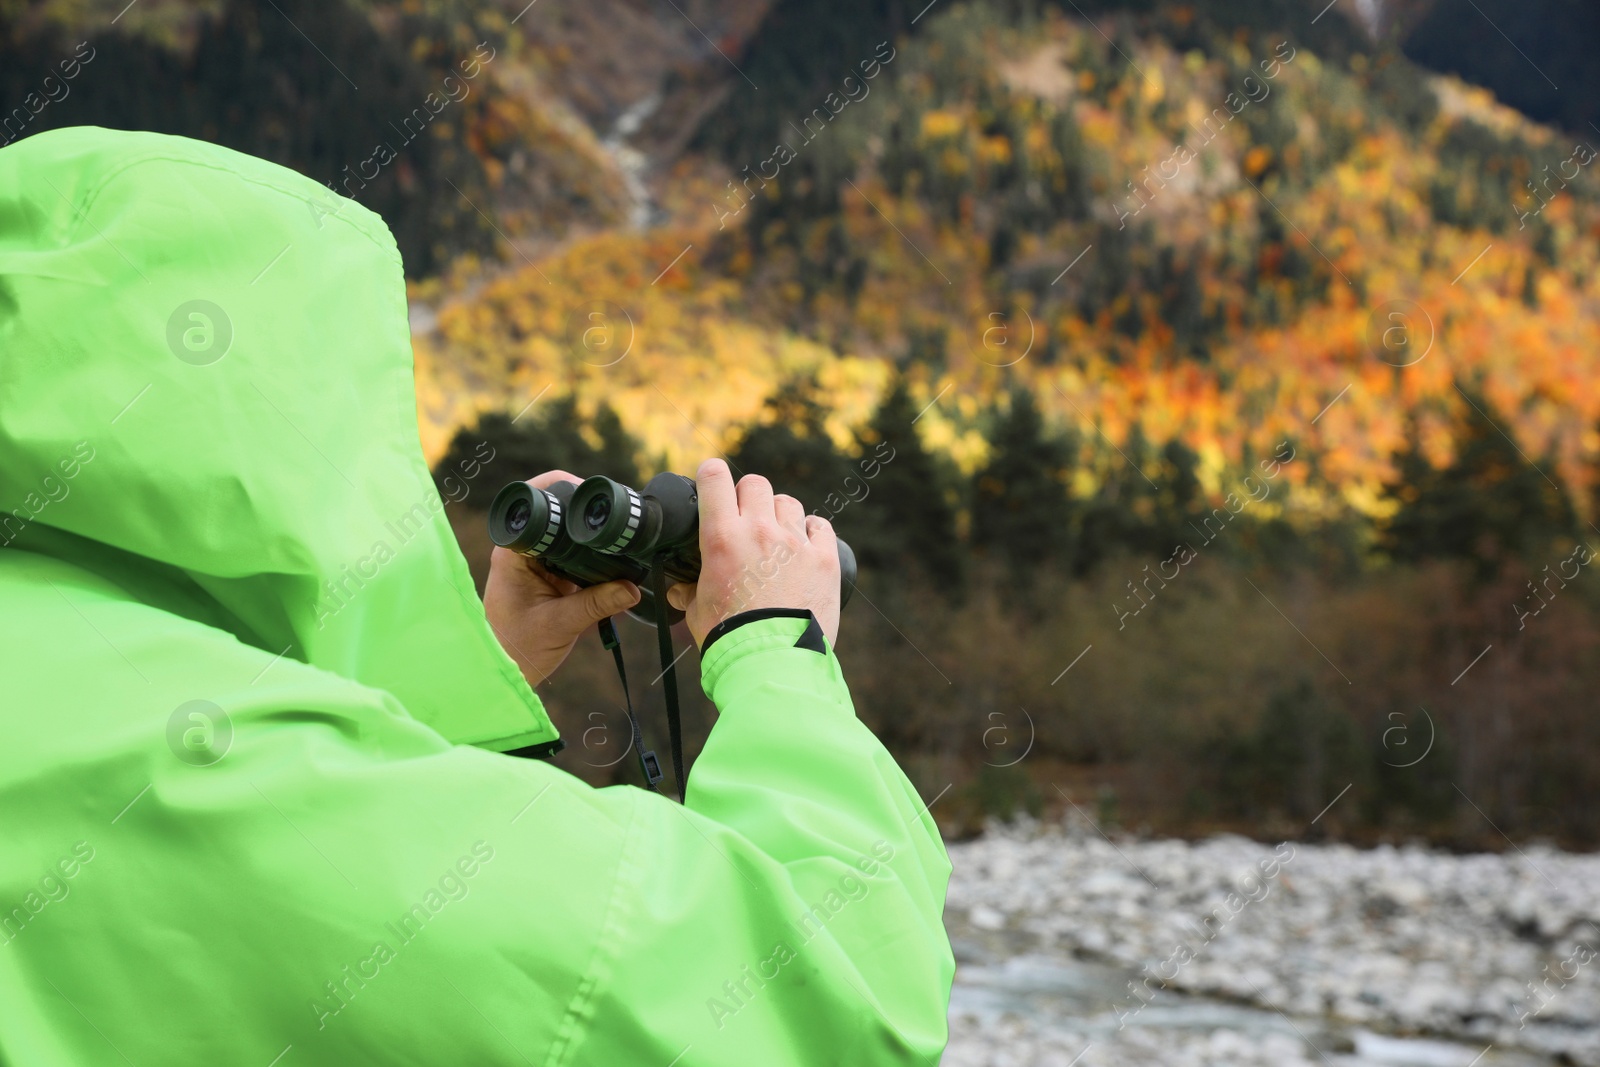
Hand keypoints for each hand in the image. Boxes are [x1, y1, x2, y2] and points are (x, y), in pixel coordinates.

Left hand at [483, 470, 640, 686]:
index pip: (536, 502)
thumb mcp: (559, 624)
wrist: (506, 673)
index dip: (565, 489)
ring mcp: (537, 563)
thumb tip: (633, 588)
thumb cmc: (517, 648)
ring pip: (568, 535)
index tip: (594, 497)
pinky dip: (593, 560)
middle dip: (586, 514)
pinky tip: (611, 564)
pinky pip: (574, 557)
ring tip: (617, 541)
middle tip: (615, 521)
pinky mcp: (550, 577)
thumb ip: (596, 605)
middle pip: (556, 513)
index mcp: (514, 552)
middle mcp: (524, 550)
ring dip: (591, 538)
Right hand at [666, 459, 840, 648]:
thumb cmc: (730, 638)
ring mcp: (795, 543)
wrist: (773, 661)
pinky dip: (812, 532)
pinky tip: (805, 548)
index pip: (714, 478)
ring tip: (777, 540)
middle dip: (748, 497)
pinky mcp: (824, 558)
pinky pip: (820, 526)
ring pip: (788, 502)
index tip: (712, 483)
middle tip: (746, 519)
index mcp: (722, 538)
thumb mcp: (698, 612)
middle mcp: (760, 531)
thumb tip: (679, 590)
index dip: (711, 475)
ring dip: (780, 515)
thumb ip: (689, 592)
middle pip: (755, 484)